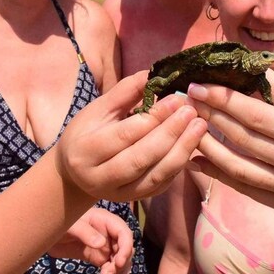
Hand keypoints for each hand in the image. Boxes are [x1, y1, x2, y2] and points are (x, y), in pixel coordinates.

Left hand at [50, 207, 133, 273]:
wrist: (47, 232)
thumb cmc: (60, 221)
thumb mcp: (71, 225)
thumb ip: (85, 232)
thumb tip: (101, 243)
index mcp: (106, 221)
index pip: (124, 233)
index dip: (126, 248)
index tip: (118, 263)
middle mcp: (109, 234)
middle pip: (125, 251)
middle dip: (120, 266)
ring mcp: (106, 247)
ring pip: (121, 263)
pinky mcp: (99, 258)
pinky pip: (111, 270)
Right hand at [56, 71, 206, 202]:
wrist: (74, 172)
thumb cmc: (86, 133)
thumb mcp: (98, 109)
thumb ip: (124, 92)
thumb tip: (154, 74)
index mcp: (86, 150)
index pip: (126, 134)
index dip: (154, 117)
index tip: (177, 99)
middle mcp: (99, 177)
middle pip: (142, 158)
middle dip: (171, 134)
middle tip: (192, 112)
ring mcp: (118, 193)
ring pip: (155, 176)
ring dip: (181, 151)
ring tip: (200, 127)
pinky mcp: (134, 200)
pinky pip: (161, 185)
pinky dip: (178, 166)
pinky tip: (191, 146)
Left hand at [187, 71, 273, 213]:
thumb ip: (269, 84)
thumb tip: (227, 68)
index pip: (257, 115)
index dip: (222, 100)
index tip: (196, 86)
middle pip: (245, 141)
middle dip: (211, 118)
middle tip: (186, 102)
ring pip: (240, 169)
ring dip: (207, 147)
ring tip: (188, 126)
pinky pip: (244, 188)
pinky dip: (216, 173)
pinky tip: (196, 156)